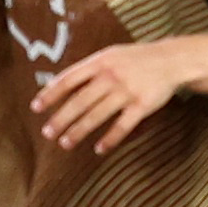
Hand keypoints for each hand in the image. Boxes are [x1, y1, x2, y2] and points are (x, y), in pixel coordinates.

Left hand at [28, 35, 197, 154]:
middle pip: (80, 100)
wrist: (171, 59)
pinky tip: (99, 150)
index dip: (51, 94)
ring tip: (64, 144)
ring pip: (97, 114)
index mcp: (100, 62)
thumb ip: (87, 70)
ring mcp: (127, 91)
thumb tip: (57, 87)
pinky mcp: (143, 105)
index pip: (69, 79)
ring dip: (79, 131)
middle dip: (61, 118)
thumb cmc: (134, 60)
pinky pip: (123, 125)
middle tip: (47, 133)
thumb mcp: (110, 56)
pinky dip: (110, 139)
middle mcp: (111, 76)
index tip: (35, 108)